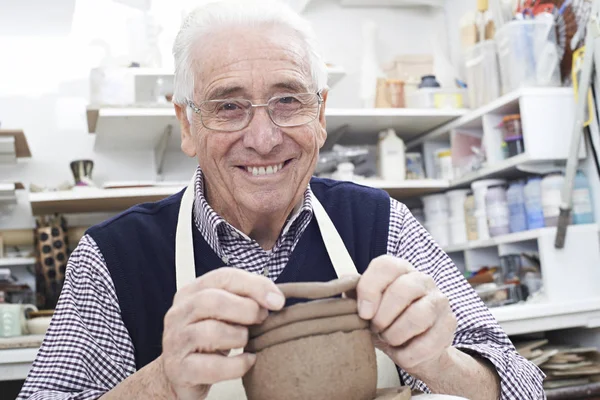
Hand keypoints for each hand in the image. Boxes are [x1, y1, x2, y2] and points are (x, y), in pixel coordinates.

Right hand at [161, 267, 284, 399]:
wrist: (182, 374)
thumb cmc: (209, 339)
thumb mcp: (224, 313)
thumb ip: (244, 299)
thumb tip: (275, 299)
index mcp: (191, 292)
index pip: (223, 277)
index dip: (254, 285)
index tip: (277, 300)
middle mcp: (179, 313)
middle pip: (212, 300)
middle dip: (246, 309)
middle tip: (261, 319)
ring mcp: (175, 341)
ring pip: (211, 332)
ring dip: (239, 336)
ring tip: (246, 342)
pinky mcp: (180, 370)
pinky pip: (213, 366)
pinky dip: (237, 364)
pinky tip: (247, 361)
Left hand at [356, 255, 456, 378]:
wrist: (415, 350)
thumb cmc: (387, 323)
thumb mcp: (367, 307)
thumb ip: (353, 293)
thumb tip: (342, 283)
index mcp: (399, 270)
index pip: (385, 266)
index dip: (370, 289)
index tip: (363, 313)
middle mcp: (422, 280)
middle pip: (403, 290)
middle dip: (383, 317)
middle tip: (376, 329)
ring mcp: (439, 301)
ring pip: (417, 316)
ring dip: (395, 335)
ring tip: (390, 339)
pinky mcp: (449, 325)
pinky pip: (427, 343)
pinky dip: (408, 354)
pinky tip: (403, 352)